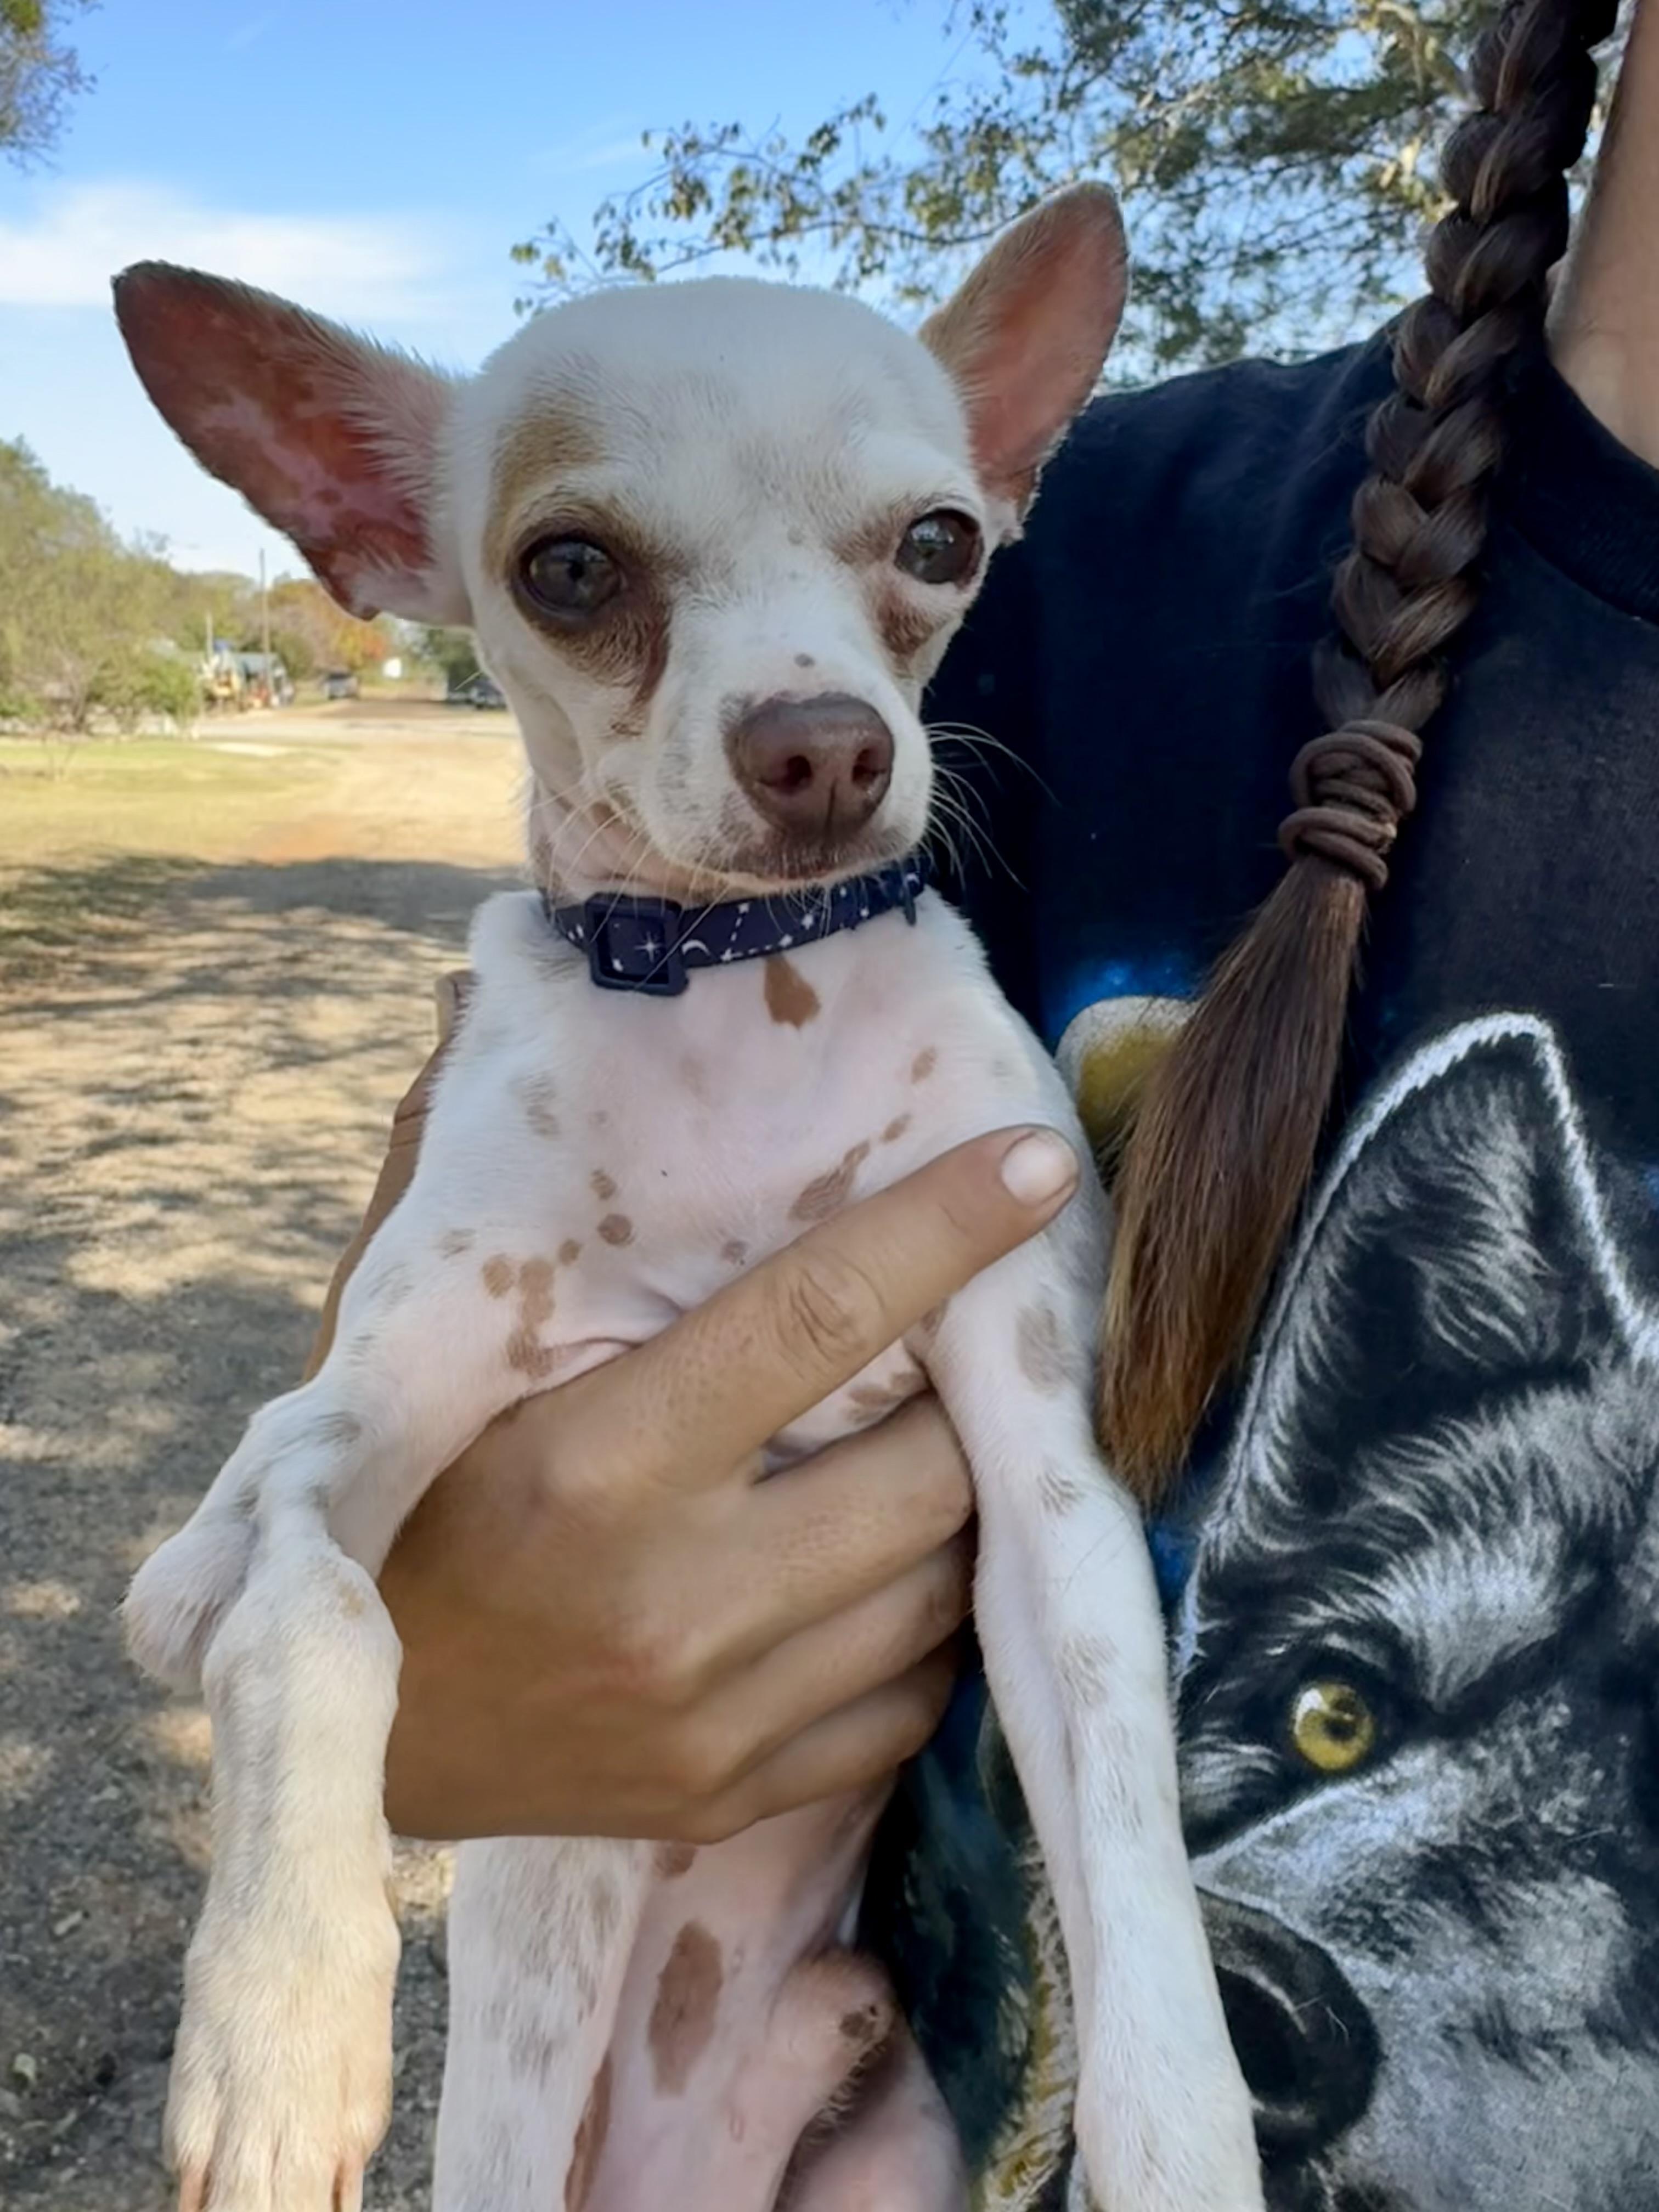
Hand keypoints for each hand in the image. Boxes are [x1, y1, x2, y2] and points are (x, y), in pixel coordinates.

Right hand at [312, 990, 1080, 1842]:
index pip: (819, 1317)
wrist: (347, 1739)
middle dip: (964, 1405)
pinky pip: (908, 1703)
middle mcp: (673, 1595)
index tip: (1034, 1164)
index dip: (943, 1229)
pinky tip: (880, 1579)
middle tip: (947, 1359)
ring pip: (941, 1591)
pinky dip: (922, 1630)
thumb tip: (539, 1031)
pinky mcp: (736, 1793)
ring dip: (958, 1516)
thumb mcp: (429, 1356)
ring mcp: (715, 1713)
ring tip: (920, 1460)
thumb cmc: (398, 1503)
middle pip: (928, 1473)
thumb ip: (505, 1211)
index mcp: (597, 1461)